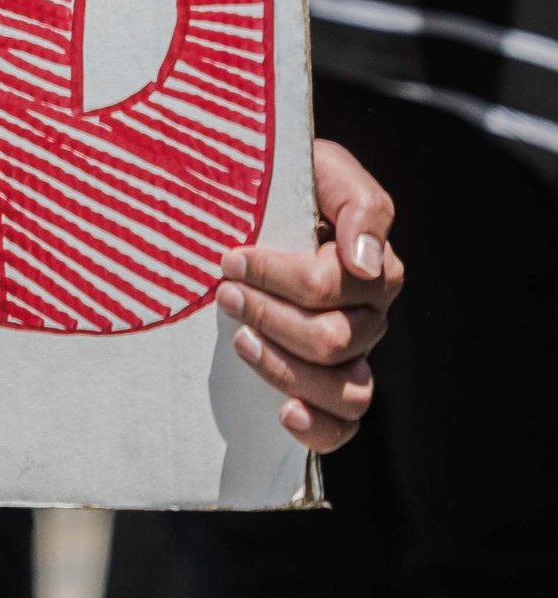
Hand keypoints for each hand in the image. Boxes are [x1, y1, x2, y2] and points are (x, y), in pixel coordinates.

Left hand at [215, 138, 400, 453]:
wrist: (253, 198)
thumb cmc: (287, 182)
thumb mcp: (324, 169)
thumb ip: (360, 205)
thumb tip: (366, 261)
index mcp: (372, 266)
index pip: (332, 286)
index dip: (277, 276)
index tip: (231, 259)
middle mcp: (368, 317)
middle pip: (332, 340)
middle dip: (268, 316)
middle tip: (225, 294)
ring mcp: (350, 357)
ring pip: (344, 389)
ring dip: (283, 369)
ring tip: (239, 341)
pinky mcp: (324, 387)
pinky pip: (344, 425)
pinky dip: (319, 428)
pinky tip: (285, 414)